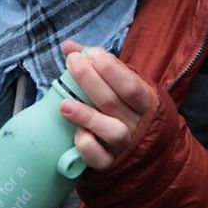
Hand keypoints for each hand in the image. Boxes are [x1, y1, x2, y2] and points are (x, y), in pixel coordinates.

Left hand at [58, 39, 157, 170]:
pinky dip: (87, 146)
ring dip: (86, 115)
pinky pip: (99, 158)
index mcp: (144, 102)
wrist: (139, 145)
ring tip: (64, 104)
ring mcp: (123, 145)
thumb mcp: (120, 83)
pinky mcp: (108, 162)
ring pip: (111, 131)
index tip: (91, 54)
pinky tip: (76, 133)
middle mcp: (136, 124)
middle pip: (113, 102)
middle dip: (89, 80)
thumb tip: (68, 45)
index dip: (111, 69)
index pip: (131, 85)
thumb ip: (96, 63)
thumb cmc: (123, 106)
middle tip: (72, 62)